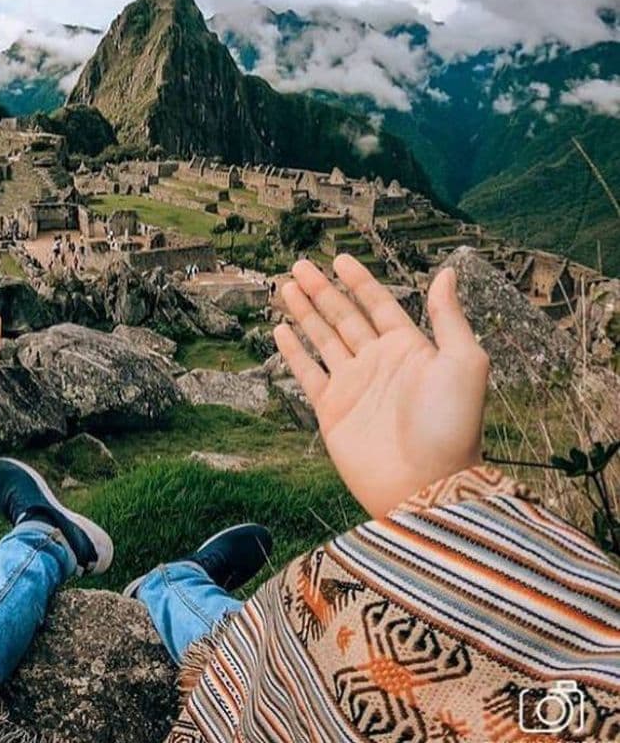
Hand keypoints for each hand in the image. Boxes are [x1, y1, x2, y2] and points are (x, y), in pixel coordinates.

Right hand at [274, 255, 487, 517]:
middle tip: (300, 264)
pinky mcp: (332, 410)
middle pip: (343, 316)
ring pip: (322, 338)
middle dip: (322, 290)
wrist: (425, 486)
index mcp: (409, 348)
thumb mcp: (463, 363)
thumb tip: (448, 272)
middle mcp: (378, 363)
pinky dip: (294, 351)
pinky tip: (281, 330)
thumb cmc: (452, 427)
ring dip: (305, 312)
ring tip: (287, 286)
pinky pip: (308, 373)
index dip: (359, 281)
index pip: (378, 304)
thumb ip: (450, 317)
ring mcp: (353, 386)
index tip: (340, 259)